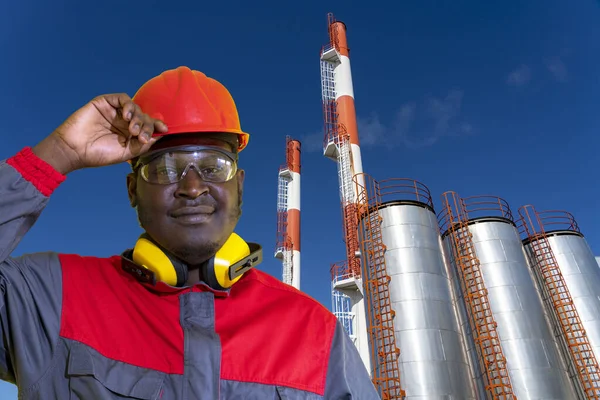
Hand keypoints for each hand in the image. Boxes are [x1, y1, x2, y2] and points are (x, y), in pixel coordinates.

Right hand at [32, 93, 167, 174]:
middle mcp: (124, 121)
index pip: (148, 126)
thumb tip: (159, 135)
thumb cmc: (99, 154)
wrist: (75, 150)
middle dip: (147, 125)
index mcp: (130, 134)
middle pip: (144, 116)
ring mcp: (114, 112)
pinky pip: (121, 98)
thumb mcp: (127, 152)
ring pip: (135, 107)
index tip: (164, 130)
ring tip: (133, 129)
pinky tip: (127, 116)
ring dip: (138, 117)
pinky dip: (128, 105)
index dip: (158, 126)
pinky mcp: (104, 103)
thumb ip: (143, 144)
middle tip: (141, 136)